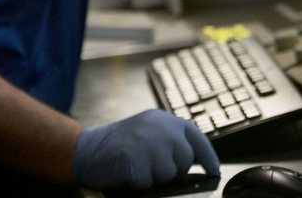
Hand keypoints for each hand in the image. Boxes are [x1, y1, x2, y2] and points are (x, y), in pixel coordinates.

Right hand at [72, 109, 219, 189]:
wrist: (87, 148)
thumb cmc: (121, 145)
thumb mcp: (150, 132)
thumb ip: (172, 141)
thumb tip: (196, 165)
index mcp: (166, 120)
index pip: (197, 139)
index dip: (208, 157)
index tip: (213, 171)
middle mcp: (160, 127)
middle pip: (185, 160)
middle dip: (173, 170)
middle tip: (150, 165)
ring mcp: (148, 141)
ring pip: (169, 174)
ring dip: (154, 177)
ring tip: (138, 166)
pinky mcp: (135, 158)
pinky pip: (149, 181)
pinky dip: (139, 182)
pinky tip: (128, 171)